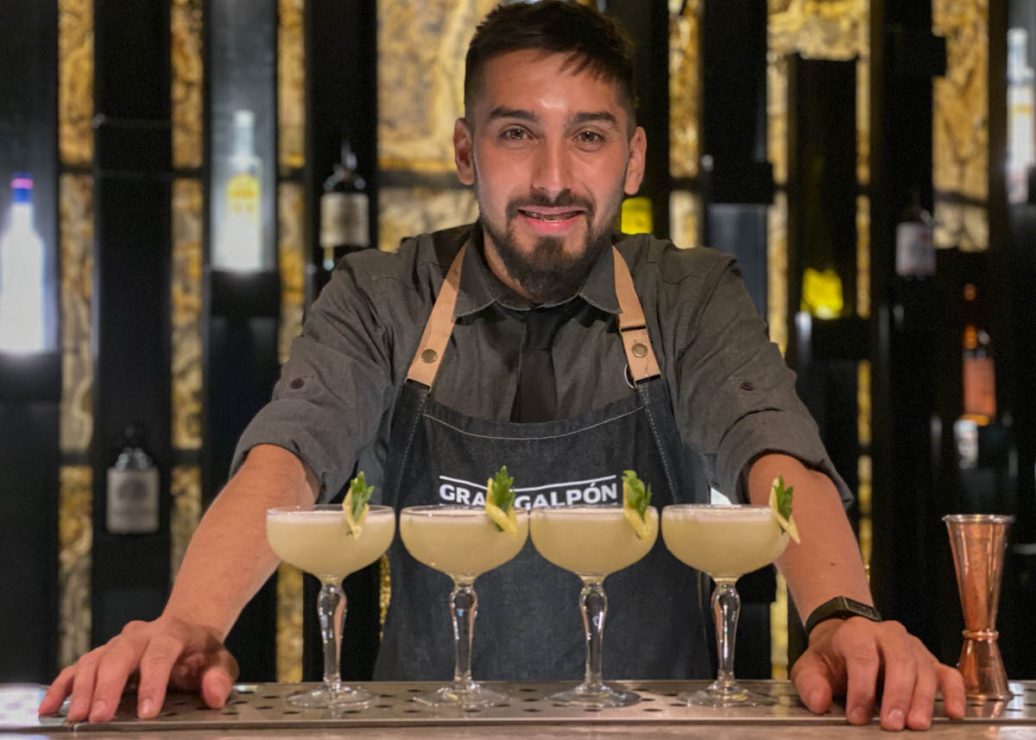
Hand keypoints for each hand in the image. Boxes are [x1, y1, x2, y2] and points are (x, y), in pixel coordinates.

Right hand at [38, 616, 237, 722]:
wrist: (185, 633)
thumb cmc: (201, 654)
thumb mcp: (220, 662)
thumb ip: (220, 677)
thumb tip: (216, 694)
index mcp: (172, 632)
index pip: (161, 653)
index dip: (153, 682)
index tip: (148, 712)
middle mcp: (140, 634)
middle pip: (119, 654)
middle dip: (108, 686)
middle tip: (99, 717)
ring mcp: (116, 644)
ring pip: (94, 660)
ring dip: (82, 689)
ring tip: (76, 718)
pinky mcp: (99, 656)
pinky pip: (75, 668)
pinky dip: (60, 686)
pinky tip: (49, 709)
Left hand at [791, 617, 965, 730]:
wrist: (849, 641)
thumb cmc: (832, 658)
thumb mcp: (811, 667)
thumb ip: (810, 684)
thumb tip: (818, 702)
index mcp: (857, 632)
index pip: (863, 658)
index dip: (861, 689)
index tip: (857, 717)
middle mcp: (889, 635)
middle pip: (900, 661)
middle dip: (897, 695)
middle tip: (892, 725)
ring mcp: (913, 648)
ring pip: (925, 669)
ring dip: (923, 699)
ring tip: (917, 725)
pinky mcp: (931, 662)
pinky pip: (949, 674)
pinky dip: (955, 693)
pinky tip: (955, 713)